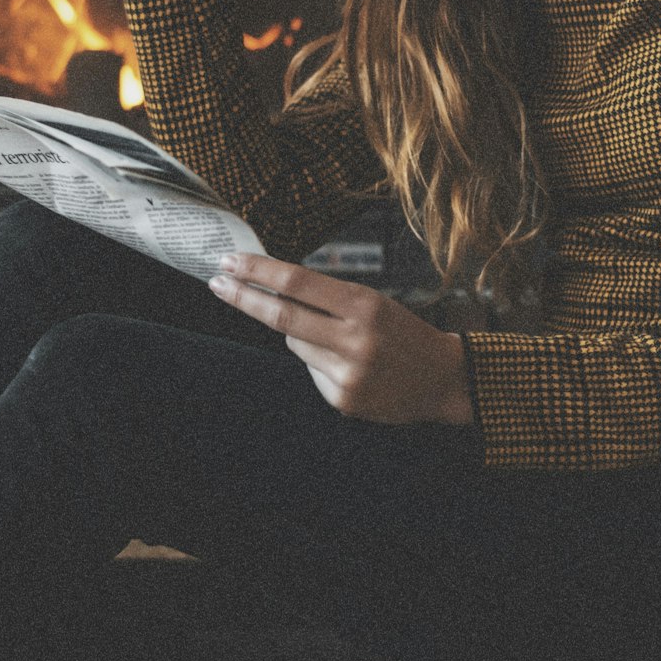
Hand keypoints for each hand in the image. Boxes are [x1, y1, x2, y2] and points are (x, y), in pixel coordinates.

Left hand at [209, 253, 472, 425]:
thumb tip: (272, 292)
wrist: (442, 379)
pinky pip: (310, 371)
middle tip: (217, 282)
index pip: (298, 282)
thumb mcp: (374, 303)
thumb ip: (329, 299)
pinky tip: (349, 366)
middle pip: (282, 315)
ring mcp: (347, 372)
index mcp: (364, 305)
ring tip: (339, 340)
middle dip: (244, 297)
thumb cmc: (404, 332)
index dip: (259, 271)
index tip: (230, 261)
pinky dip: (319, 362)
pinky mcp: (343, 399)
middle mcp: (354, 338)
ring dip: (300, 334)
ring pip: (294, 343)